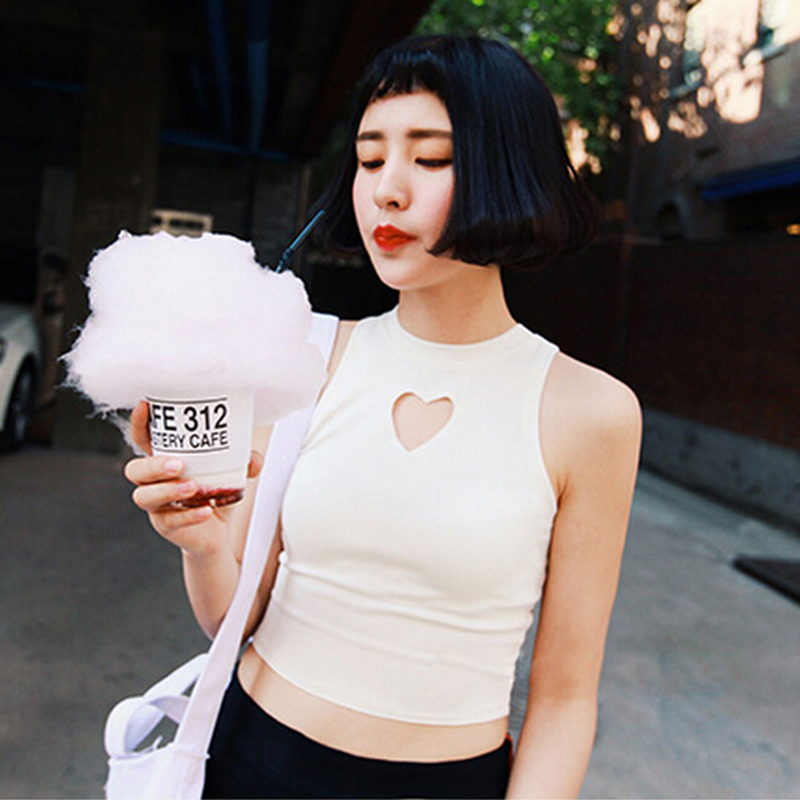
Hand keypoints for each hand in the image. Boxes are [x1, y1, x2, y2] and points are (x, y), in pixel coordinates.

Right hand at [124, 400, 264, 555]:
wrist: (218, 532)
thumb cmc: (217, 494)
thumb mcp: (233, 473)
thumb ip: (244, 462)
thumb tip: (253, 458)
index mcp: (164, 460)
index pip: (143, 439)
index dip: (140, 423)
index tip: (146, 406)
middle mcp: (153, 482)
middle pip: (135, 470)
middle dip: (153, 465)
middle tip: (179, 464)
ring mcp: (157, 505)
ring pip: (145, 496)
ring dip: (167, 490)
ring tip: (193, 487)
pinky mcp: (165, 526)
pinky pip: (170, 521)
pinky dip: (189, 515)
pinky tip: (205, 510)